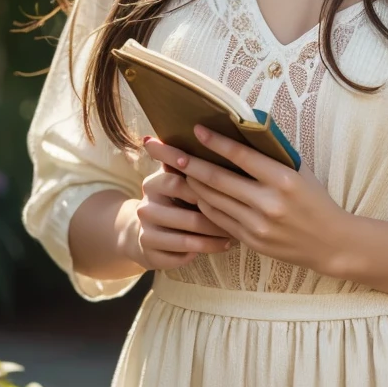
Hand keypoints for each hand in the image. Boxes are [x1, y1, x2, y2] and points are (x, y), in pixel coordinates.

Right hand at [126, 138, 237, 271]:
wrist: (144, 232)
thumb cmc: (175, 198)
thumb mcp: (178, 176)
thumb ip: (192, 160)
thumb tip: (208, 130)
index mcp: (153, 183)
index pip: (177, 182)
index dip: (201, 184)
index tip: (227, 184)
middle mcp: (145, 207)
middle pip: (184, 214)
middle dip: (215, 218)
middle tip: (243, 217)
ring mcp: (146, 233)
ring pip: (185, 239)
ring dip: (213, 238)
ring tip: (236, 235)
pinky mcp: (150, 256)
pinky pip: (182, 256)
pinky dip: (204, 252)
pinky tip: (222, 246)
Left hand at [144, 126, 349, 274]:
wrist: (330, 242)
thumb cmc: (315, 200)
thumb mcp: (300, 172)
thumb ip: (272, 157)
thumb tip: (243, 133)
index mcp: (283, 179)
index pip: (241, 157)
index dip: (216, 143)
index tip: (196, 130)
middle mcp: (268, 202)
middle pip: (217, 179)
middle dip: (188, 162)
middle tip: (167, 150)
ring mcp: (257, 224)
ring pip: (213, 200)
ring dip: (191, 183)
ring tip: (175, 168)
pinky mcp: (250, 240)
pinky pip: (218, 219)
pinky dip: (204, 204)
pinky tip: (194, 192)